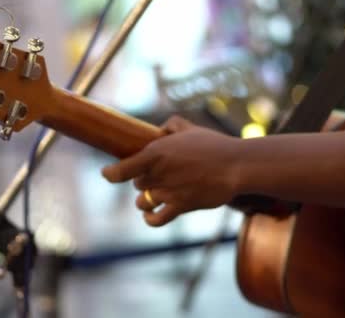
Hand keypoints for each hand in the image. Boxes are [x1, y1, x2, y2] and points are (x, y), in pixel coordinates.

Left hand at [102, 116, 241, 226]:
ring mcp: (169, 192)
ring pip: (143, 201)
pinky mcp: (181, 207)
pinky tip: (150, 215)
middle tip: (156, 174)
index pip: (122, 170)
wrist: (237, 165)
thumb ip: (172, 125)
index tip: (107, 174)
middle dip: (142, 180)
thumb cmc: (214, 145)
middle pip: (137, 183)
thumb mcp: (190, 128)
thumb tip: (162, 129)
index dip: (111, 174)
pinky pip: (157, 219)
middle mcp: (158, 174)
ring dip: (145, 198)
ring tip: (153, 193)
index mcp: (155, 153)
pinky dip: (150, 219)